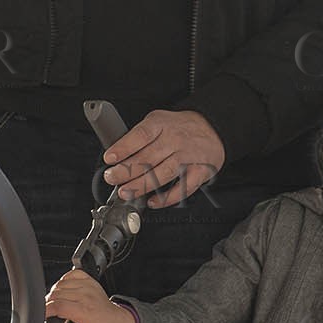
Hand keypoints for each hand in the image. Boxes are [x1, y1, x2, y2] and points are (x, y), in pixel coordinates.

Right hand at [45, 269, 135, 322]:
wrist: (116, 321)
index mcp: (86, 312)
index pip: (59, 306)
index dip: (46, 309)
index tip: (42, 314)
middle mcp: (87, 296)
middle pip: (57, 294)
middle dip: (48, 302)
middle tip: (47, 310)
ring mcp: (89, 286)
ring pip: (62, 284)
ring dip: (54, 292)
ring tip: (54, 301)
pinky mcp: (90, 280)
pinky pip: (71, 274)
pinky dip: (64, 280)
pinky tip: (63, 289)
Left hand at [101, 109, 223, 208]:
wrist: (213, 127)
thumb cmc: (179, 127)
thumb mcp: (158, 120)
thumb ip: (140, 136)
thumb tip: (117, 156)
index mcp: (162, 125)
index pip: (141, 135)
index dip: (124, 147)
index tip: (109, 158)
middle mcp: (175, 140)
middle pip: (149, 157)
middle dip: (126, 170)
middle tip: (111, 178)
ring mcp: (188, 157)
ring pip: (163, 173)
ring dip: (142, 185)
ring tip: (125, 192)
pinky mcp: (199, 172)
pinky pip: (183, 188)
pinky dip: (167, 198)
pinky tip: (152, 201)